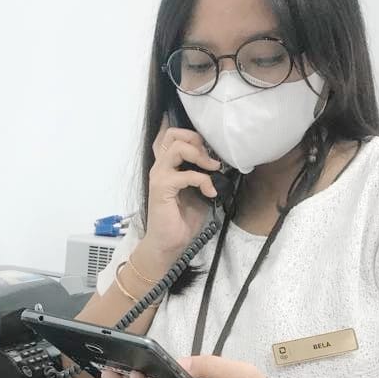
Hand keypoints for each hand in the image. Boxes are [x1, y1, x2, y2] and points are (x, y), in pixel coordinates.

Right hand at [142, 118, 221, 259]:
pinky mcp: (161, 187)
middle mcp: (160, 166)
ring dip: (200, 156)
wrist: (168, 243)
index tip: (209, 151)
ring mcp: (159, 175)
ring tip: (212, 170)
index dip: (192, 136)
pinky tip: (210, 192)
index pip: (172, 136)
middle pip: (173, 134)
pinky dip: (203, 180)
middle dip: (196, 140)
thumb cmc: (181, 220)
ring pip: (177, 147)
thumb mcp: (198, 192)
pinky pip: (186, 174)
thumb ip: (203, 176)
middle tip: (209, 158)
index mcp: (167, 166)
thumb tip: (220, 165)